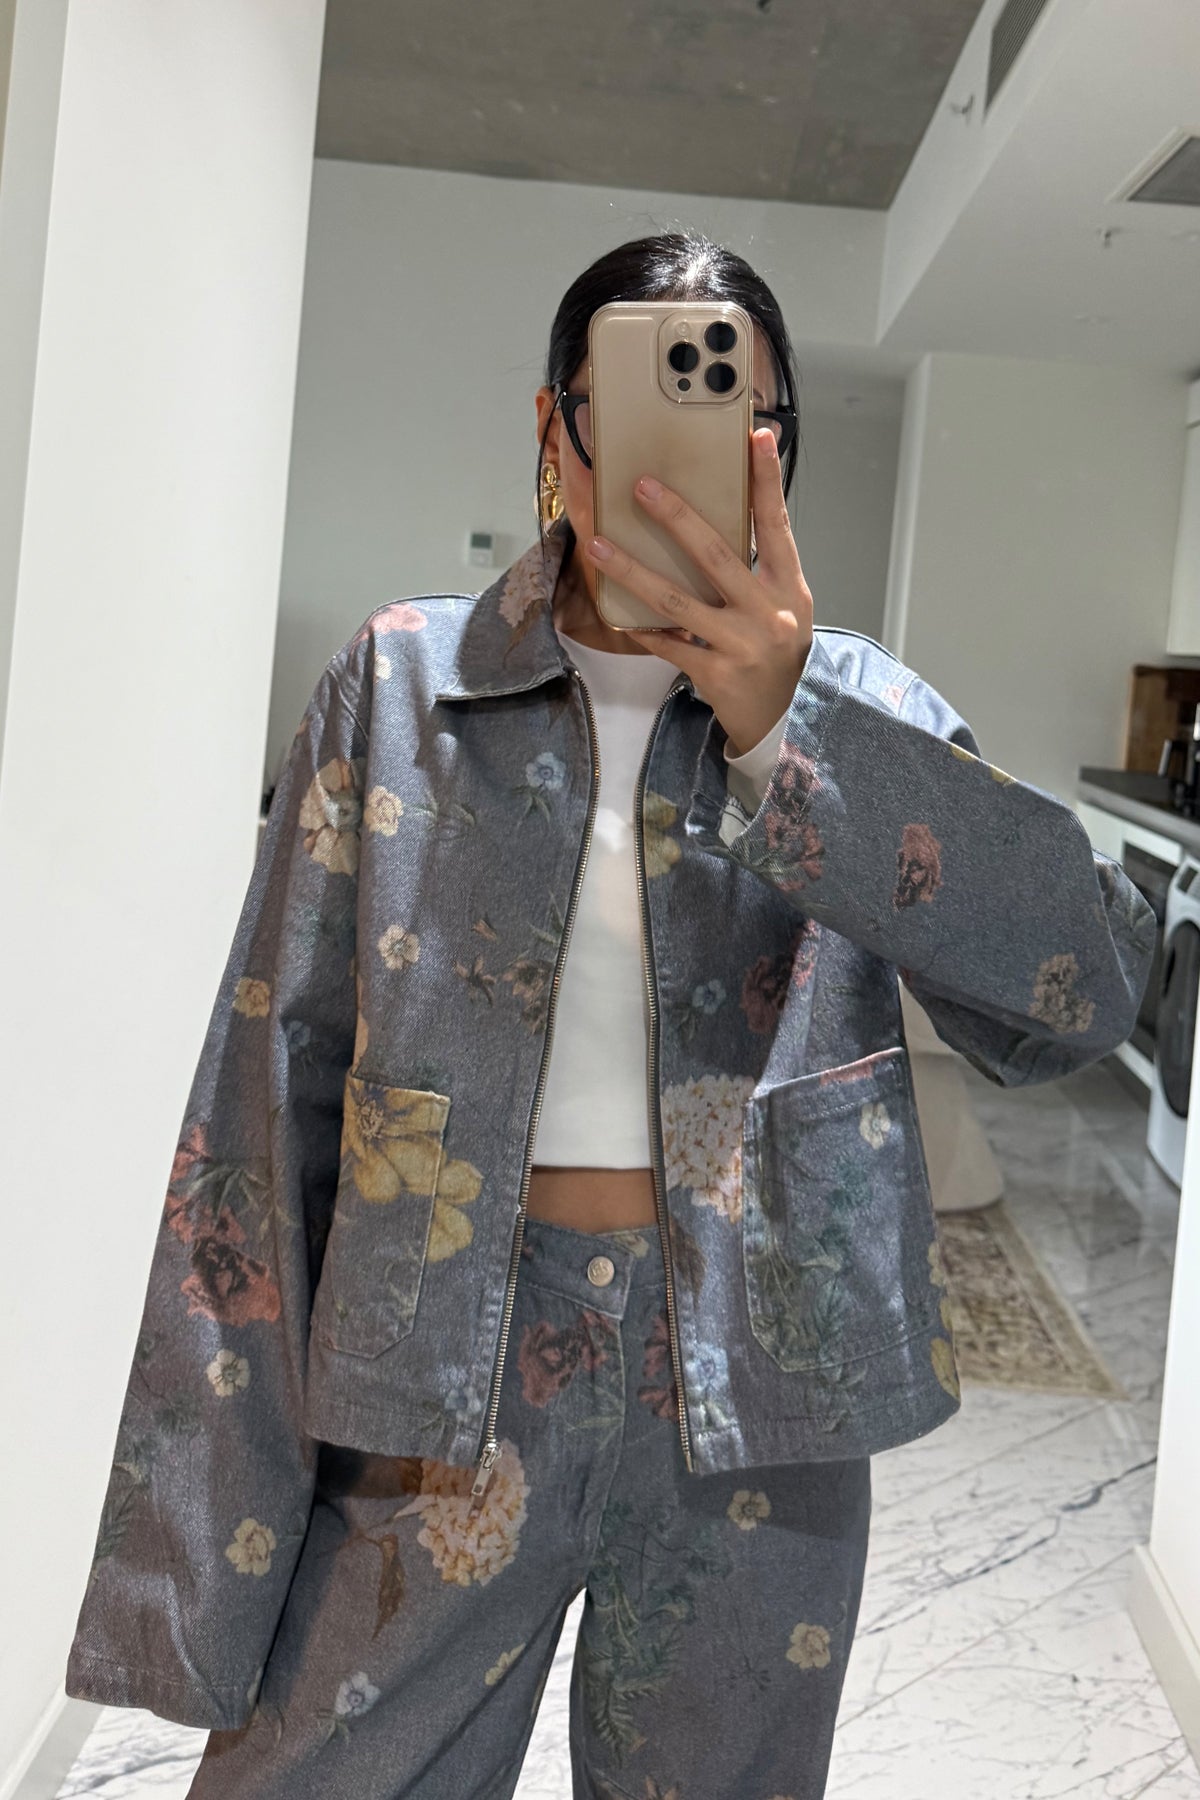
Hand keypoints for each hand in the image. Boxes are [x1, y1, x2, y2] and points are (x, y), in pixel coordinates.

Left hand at [582, 428, 814, 755]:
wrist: (784, 716)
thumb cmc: (779, 651)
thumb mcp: (784, 605)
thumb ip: (761, 566)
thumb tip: (727, 516)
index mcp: (790, 587)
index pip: (777, 524)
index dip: (766, 481)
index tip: (755, 438)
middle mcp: (769, 612)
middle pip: (717, 555)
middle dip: (677, 517)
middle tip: (642, 486)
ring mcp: (741, 644)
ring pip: (678, 601)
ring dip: (635, 571)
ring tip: (600, 547)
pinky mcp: (716, 673)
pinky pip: (669, 644)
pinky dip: (643, 628)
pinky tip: (617, 611)